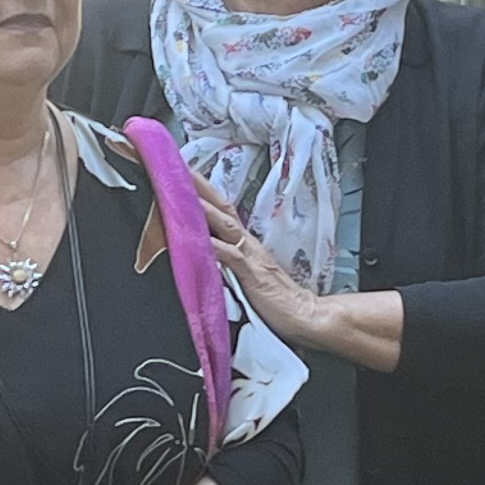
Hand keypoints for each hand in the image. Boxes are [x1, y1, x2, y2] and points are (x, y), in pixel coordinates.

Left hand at [198, 188, 332, 348]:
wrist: (305, 315)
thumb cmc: (277, 301)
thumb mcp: (249, 276)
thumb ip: (231, 264)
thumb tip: (207, 257)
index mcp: (246, 245)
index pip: (223, 212)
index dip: (205, 194)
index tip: (185, 177)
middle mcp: (248, 245)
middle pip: (222, 209)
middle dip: (201, 189)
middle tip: (179, 169)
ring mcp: (251, 258)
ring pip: (224, 226)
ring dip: (203, 209)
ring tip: (182, 193)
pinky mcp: (252, 274)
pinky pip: (231, 256)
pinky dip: (215, 246)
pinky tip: (200, 238)